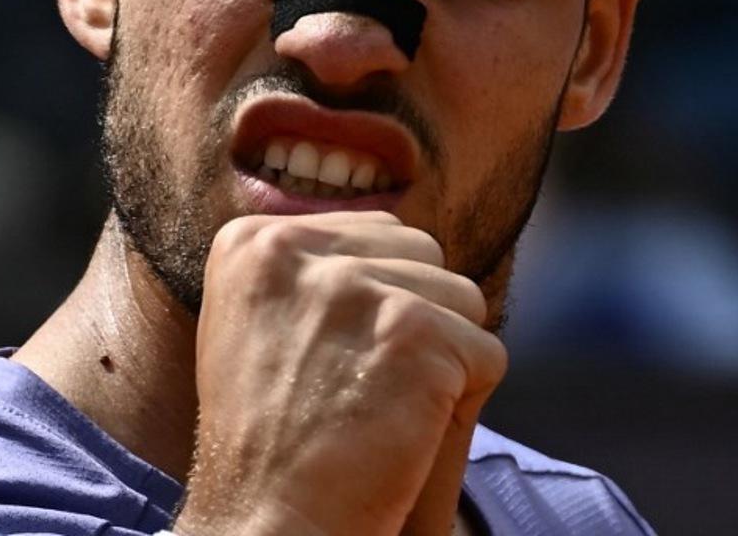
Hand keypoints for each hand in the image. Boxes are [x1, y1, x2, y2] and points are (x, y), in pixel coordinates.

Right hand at [173, 211, 506, 535]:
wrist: (266, 526)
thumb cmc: (270, 442)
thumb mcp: (259, 323)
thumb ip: (317, 267)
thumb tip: (396, 235)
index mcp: (250, 242)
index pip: (374, 230)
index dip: (380, 298)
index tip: (335, 359)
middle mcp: (293, 248)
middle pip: (421, 252)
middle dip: (416, 317)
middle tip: (362, 386)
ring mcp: (353, 287)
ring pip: (462, 297)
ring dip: (442, 357)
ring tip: (380, 407)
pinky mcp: (412, 331)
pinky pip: (487, 353)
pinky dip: (463, 400)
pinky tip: (405, 430)